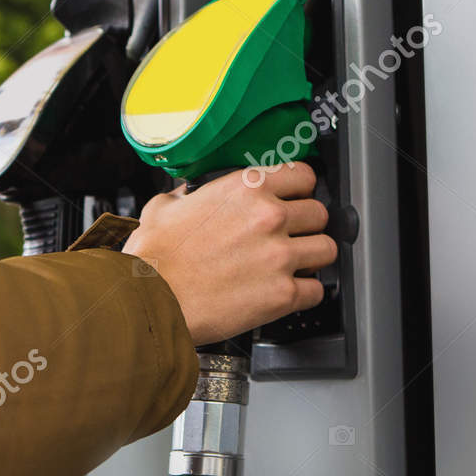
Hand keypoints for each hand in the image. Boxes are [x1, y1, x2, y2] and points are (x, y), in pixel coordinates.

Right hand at [122, 163, 336, 344]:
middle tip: (292, 236)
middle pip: (319, 213)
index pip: (303, 176)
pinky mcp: (283, 294)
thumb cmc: (154, 258)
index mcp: (246, 188)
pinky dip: (304, 294)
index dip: (299, 190)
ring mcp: (280, 255)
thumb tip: (190, 196)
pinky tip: (287, 293)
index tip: (295, 200)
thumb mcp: (164, 206)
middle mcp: (269, 217)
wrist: (149, 299)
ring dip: (312, 258)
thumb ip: (187, 195)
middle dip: (307, 226)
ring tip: (295, 265)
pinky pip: (315, 290)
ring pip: (326, 250)